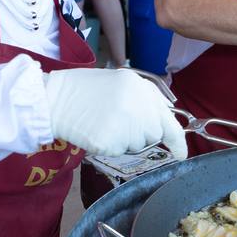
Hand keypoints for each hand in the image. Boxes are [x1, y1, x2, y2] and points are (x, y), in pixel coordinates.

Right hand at [44, 68, 186, 158]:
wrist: (54, 98)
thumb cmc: (85, 91)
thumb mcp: (121, 83)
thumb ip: (145, 99)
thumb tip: (163, 119)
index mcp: (143, 90)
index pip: (169, 122)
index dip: (178, 141)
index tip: (181, 154)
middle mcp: (139, 108)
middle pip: (153, 136)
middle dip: (140, 135)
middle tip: (118, 122)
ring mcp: (126, 126)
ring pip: (136, 146)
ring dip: (124, 140)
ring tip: (104, 122)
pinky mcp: (111, 143)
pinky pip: (119, 152)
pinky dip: (109, 146)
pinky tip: (96, 130)